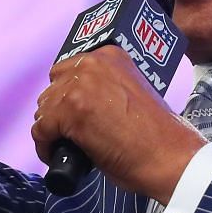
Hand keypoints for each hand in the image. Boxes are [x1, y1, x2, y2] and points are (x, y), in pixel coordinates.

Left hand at [32, 46, 205, 202]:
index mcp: (111, 56)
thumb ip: (105, 89)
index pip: (70, 69)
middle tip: (69, 133)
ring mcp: (81, 86)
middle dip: (58, 110)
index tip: (72, 115)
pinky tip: (56, 156)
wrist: (170, 156)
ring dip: (51, 129)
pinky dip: (45, 146)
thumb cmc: (157, 135)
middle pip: (53, 86)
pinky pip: (41, 130)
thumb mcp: (131, 93)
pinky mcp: (71, 111)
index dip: (68, 95)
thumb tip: (78, 103)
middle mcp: (94, 63)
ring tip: (65, 146)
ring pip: (44, 108)